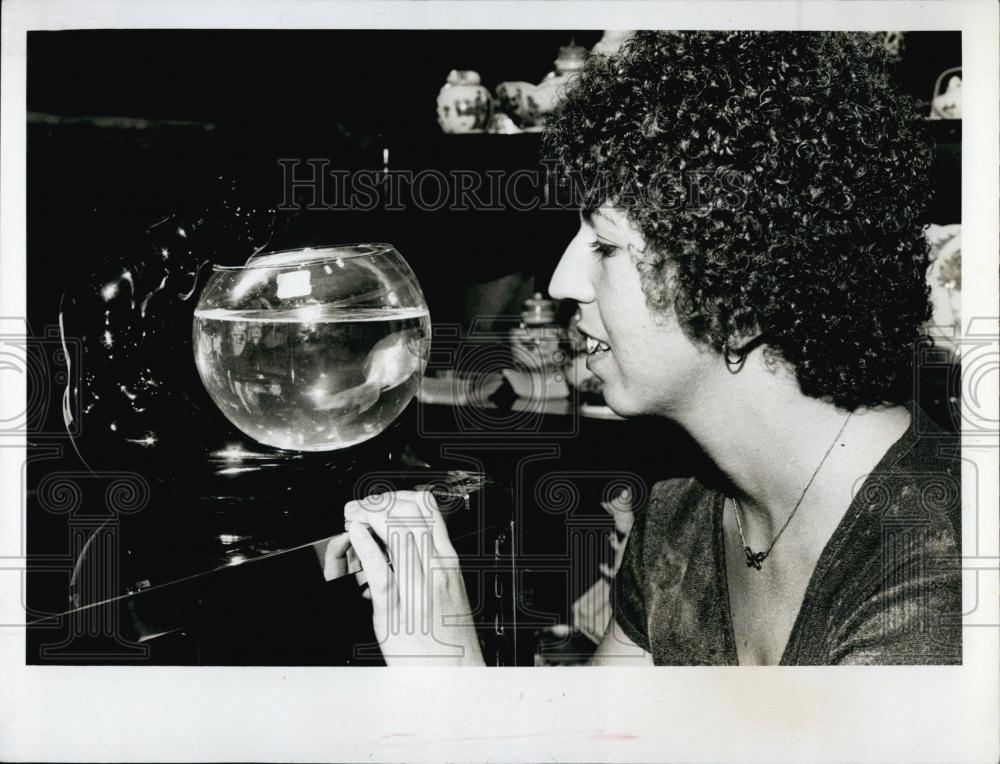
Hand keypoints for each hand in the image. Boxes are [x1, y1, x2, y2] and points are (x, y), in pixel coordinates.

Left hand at [344, 490, 483, 665]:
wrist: (455, 676)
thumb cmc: (450, 638)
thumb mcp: (449, 588)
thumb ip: (429, 561)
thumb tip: (404, 539)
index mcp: (447, 561)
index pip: (427, 508)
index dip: (398, 496)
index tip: (380, 501)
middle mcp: (435, 569)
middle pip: (409, 513)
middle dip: (378, 502)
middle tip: (359, 506)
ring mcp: (417, 588)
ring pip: (396, 533)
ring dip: (367, 516)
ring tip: (353, 516)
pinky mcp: (397, 610)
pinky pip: (381, 569)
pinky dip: (365, 545)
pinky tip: (355, 534)